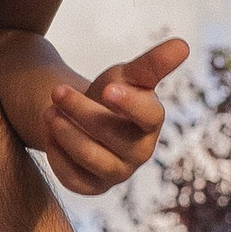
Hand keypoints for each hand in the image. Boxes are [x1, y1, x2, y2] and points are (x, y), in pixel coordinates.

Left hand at [0, 30, 189, 197]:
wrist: (88, 118)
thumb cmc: (113, 93)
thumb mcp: (129, 75)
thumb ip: (153, 63)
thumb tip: (183, 44)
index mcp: (151, 122)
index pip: (149, 116)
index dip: (130, 104)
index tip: (107, 88)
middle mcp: (139, 152)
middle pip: (112, 135)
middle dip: (81, 111)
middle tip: (57, 91)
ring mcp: (117, 172)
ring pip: (91, 158)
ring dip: (65, 133)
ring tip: (47, 112)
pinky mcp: (93, 186)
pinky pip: (73, 178)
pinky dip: (57, 155)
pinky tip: (49, 135)